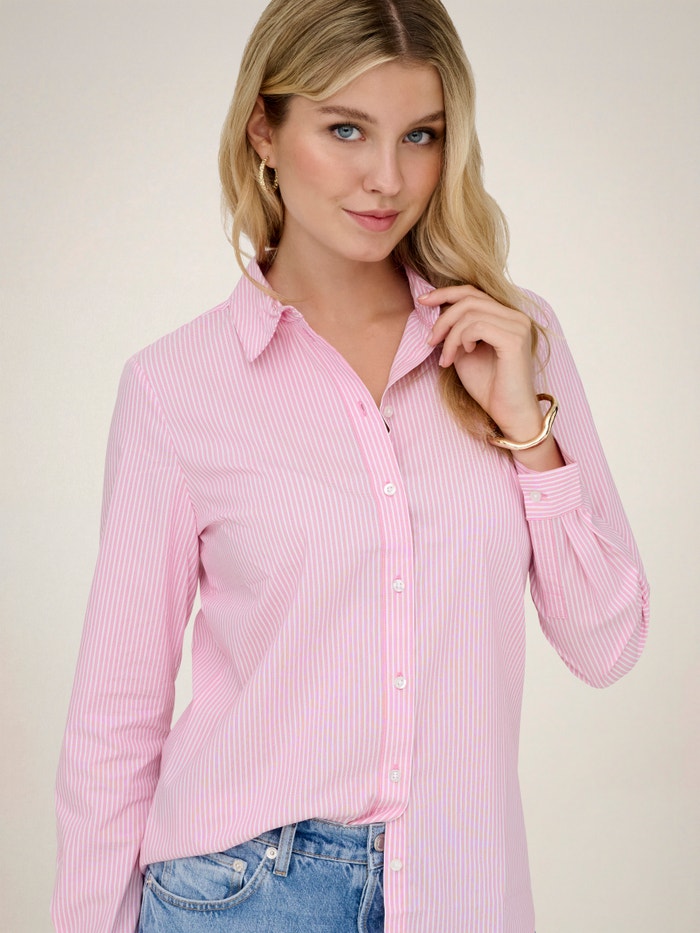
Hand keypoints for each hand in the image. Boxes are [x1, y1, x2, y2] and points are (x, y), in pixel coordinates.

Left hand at [420, 284, 542, 440]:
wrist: (507, 413)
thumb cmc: (488, 386)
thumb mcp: (464, 352)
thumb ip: (456, 330)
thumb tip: (437, 311)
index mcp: (506, 317)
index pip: (473, 293)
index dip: (445, 293)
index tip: (422, 301)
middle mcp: (516, 317)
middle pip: (469, 299)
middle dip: (443, 318)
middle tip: (430, 341)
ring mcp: (518, 326)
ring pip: (470, 313)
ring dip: (450, 336)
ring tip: (446, 357)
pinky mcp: (514, 339)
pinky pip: (477, 327)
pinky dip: (461, 340)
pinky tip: (463, 354)